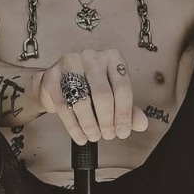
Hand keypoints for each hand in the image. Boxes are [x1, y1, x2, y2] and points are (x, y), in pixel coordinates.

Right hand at [31, 49, 148, 144]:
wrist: (56, 82)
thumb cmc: (89, 87)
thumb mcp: (113, 95)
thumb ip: (128, 109)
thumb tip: (142, 124)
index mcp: (112, 57)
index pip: (122, 87)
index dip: (124, 114)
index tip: (123, 131)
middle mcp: (91, 56)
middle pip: (102, 94)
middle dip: (107, 121)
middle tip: (108, 135)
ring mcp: (70, 64)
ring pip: (82, 101)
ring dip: (90, 125)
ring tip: (94, 136)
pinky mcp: (52, 77)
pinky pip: (64, 107)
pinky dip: (74, 127)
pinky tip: (81, 136)